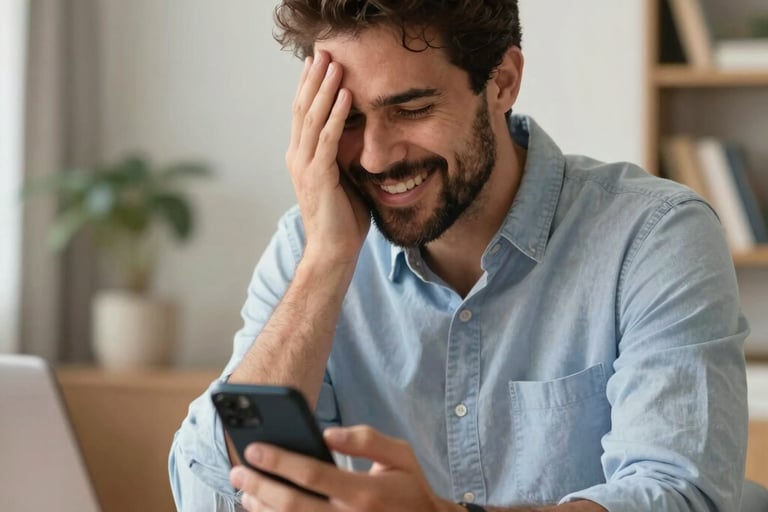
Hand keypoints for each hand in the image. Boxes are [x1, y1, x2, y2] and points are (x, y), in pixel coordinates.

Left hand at [230, 425, 460, 511]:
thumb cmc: (410, 488)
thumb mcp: (401, 455)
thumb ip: (366, 440)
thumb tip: (328, 434)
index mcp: (365, 492)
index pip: (312, 474)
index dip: (279, 460)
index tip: (254, 448)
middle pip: (292, 504)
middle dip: (259, 485)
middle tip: (237, 470)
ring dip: (261, 509)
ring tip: (244, 491)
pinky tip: (261, 511)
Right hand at [287, 51, 370, 264]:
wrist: (333, 250)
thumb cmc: (342, 219)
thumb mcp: (343, 180)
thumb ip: (343, 157)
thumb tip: (358, 137)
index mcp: (301, 158)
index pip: (303, 115)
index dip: (309, 88)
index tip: (317, 64)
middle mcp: (298, 157)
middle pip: (303, 110)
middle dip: (314, 80)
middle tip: (323, 53)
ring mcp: (305, 166)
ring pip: (313, 119)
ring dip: (325, 89)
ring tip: (334, 65)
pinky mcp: (319, 176)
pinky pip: (328, 138)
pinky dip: (337, 115)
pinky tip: (346, 96)